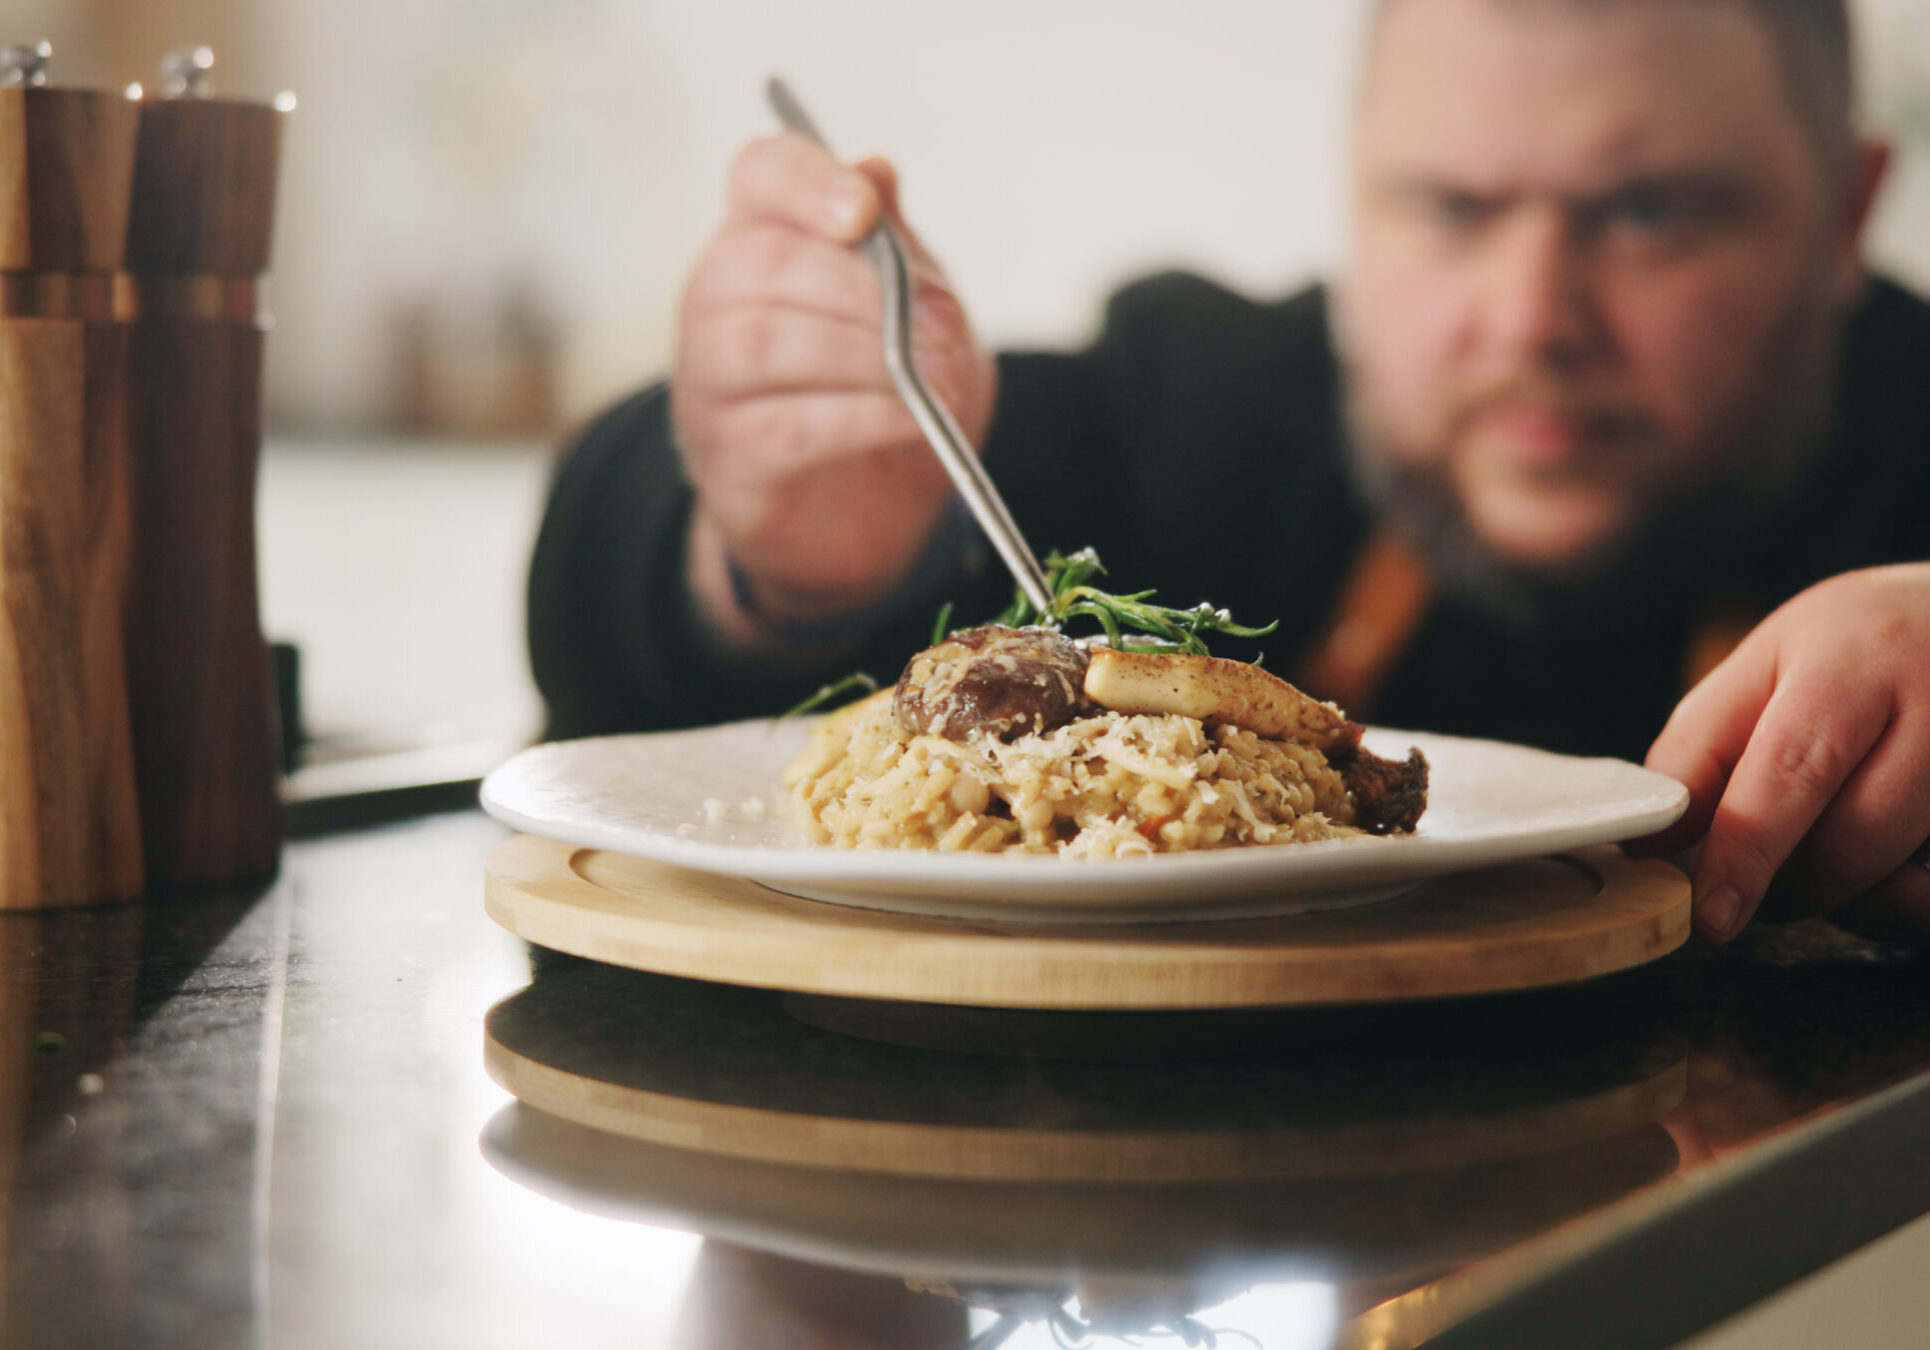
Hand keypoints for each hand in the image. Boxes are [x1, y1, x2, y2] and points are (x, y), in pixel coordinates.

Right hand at [672, 133, 995, 640]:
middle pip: (765, 262)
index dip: (806, 181)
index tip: (863, 212)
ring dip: (862, 357)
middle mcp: (716, 300)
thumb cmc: (885, 392)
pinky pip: (784, 427)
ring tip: (933, 380)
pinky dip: (861, 418)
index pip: (760, 174)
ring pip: (761, 340)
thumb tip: (876, 167)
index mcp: (762, 239)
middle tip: (939, 331)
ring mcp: (709, 380)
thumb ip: (895, 244)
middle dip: (865, 292)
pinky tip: (913, 420)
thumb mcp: (915, 309)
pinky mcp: (727, 456)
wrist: (870, 516)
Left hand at [1639, 563, 1929, 942]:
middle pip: (1851, 842)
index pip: (1792, 770)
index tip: (1711, 918)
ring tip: (1821, 854)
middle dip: (1788, 887)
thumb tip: (1652, 838)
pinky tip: (1892, 865)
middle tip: (1757, 884)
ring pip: (1899, 877)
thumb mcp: (1768, 661)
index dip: (1746, 854)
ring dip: (1846, 898)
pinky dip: (1903, 899)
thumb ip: (1703, 745)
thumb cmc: (1860, 644)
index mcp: (1853, 661)